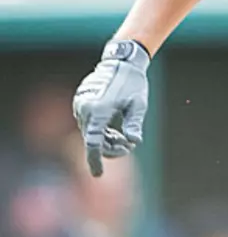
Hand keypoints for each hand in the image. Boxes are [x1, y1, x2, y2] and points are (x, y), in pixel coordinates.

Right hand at [72, 39, 150, 176]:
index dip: (95, 160)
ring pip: (90, 133)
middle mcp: (85, 108)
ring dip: (105, 139)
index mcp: (99, 110)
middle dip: (110, 147)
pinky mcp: (81, 102)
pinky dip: (99, 130)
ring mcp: (80, 105)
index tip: (98, 174)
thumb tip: (134, 141)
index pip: (93, 142)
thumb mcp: (138, 104)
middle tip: (128, 145)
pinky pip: (88, 123)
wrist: (122, 62)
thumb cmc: (133, 83)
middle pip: (93, 140)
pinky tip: (114, 129)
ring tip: (123, 136)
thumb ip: (134, 123)